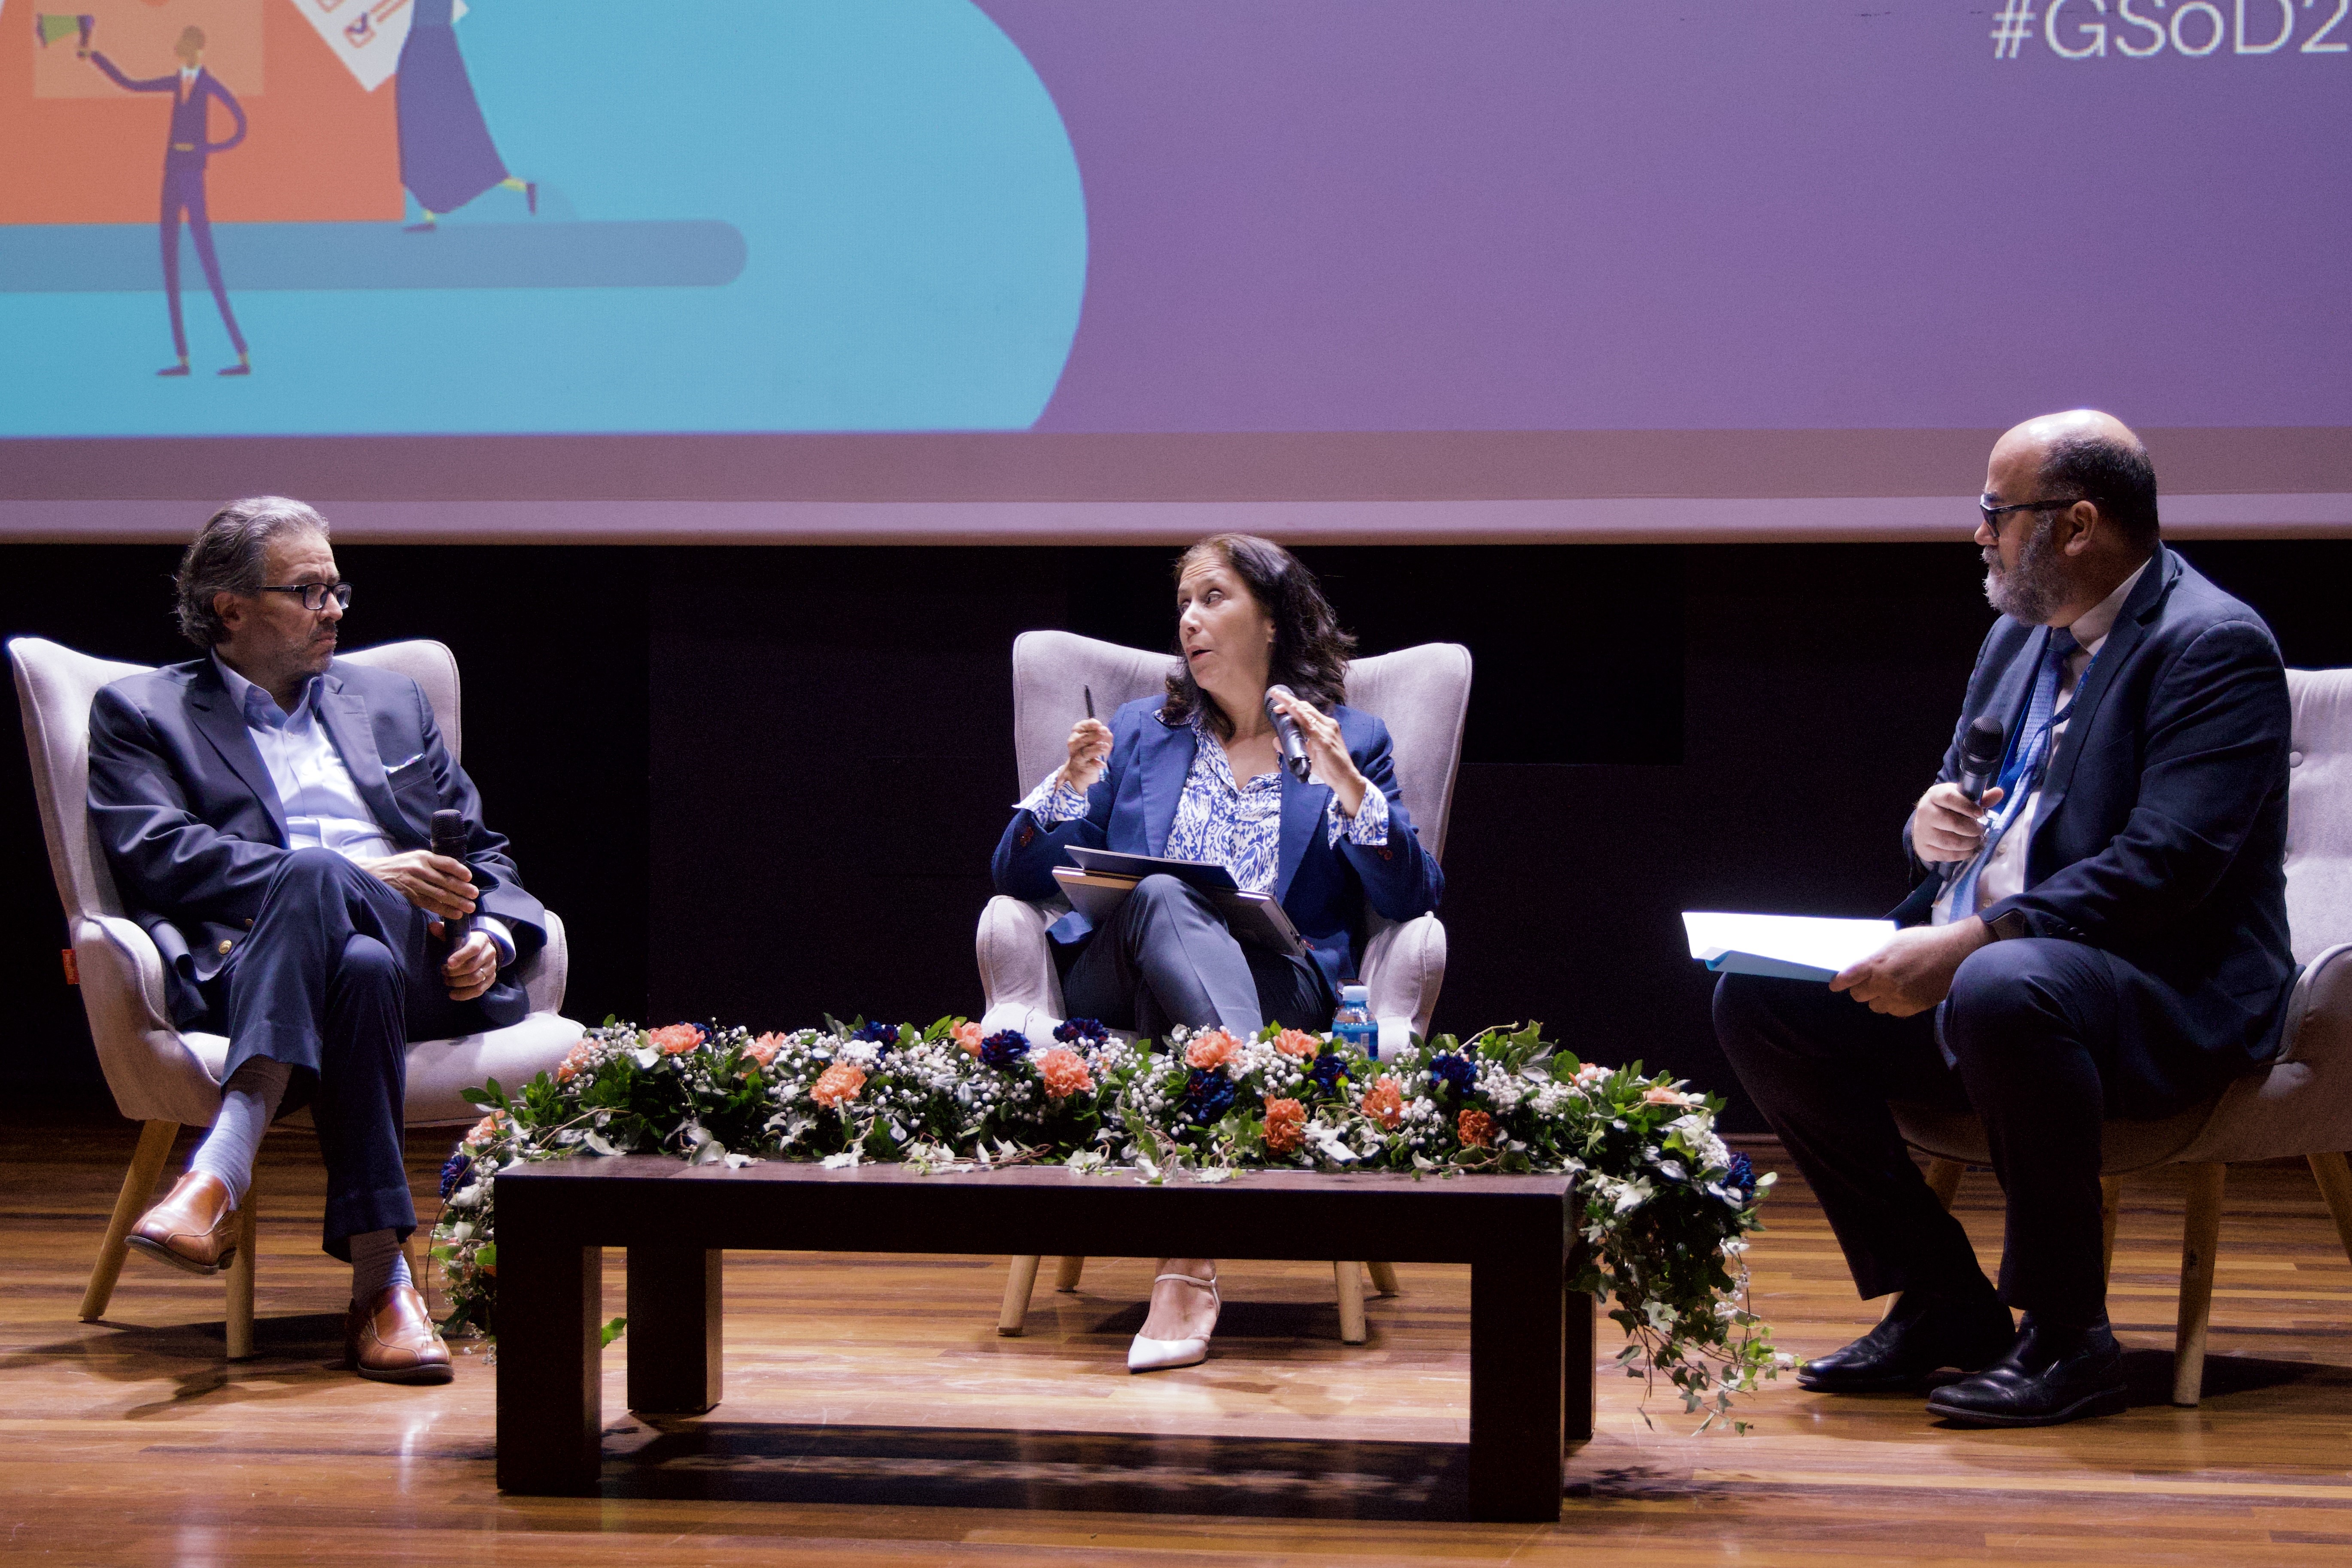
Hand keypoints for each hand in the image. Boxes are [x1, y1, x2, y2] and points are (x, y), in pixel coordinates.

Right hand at [360, 850, 477, 919]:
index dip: (459, 870)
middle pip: (445, 880)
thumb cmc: (401, 866)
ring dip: (457, 901)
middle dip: (462, 889)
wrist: (374, 873)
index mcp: (423, 856)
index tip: (470, 877)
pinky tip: (454, 913)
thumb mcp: (415, 858)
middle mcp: (419, 868)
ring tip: (469, 907)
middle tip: (475, 895)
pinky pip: (429, 904)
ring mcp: (413, 883)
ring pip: (439, 894)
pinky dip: (444, 909)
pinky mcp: (408, 895)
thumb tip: (457, 874)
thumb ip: (433, 864)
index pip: (446, 862)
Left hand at [436, 929, 498, 1001]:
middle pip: (473, 966)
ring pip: (476, 979)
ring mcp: (492, 967)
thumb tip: (432, 926)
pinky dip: (465, 994)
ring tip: (446, 981)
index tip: (448, 963)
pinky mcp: (491, 979)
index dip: (461, 956)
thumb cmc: (465, 942)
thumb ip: (444, 932)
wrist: (482, 949)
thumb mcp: (456, 934)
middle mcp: (490, 953)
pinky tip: (453, 994)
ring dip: (458, 983)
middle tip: (443, 973)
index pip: (473, 948)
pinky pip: (480, 990)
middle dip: (455, 972)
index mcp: (481, 940)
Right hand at [1059, 717, 1111, 792]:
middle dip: (1095, 735)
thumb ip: (1102, 736)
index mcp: (1076, 735)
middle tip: (1105, 731)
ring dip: (1096, 748)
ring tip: (1105, 746)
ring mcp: (1078, 757)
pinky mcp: (1083, 768)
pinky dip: (1096, 764)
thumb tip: (1108, 733)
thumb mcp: (1094, 741)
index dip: (1090, 724)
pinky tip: (1103, 764)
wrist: (1078, 771)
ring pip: (1086, 752)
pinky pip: (1090, 765)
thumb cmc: (1088, 751)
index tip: (1099, 724)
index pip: (1080, 727)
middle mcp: (1074, 745)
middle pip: (1083, 738)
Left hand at [1268, 690, 1367, 815]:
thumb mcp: (1308, 754)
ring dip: (1291, 705)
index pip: (1307, 710)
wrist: (1345, 778)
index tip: (1278, 706)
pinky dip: (1300, 717)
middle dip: (1288, 700)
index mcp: (1325, 726)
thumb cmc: (1329, 767)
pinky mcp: (1325, 741)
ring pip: (1307, 713)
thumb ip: (1294, 745)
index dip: (1292, 704)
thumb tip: (1276, 740)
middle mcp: (1328, 725)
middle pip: (1305, 707)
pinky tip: (1292, 711)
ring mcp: (1327, 732)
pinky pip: (1310, 726)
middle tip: (1274, 694)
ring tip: (1279, 698)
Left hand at [1831, 919, 1990, 1016]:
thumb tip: (1862, 963)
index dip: (1839, 982)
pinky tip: (1902, 994)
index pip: (1848, 978)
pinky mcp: (1912, 1008)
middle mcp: (1884, 983)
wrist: (1957, 954)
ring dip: (1878, 998)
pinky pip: (1893, 1012)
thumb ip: (1877, 955)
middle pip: (1858, 995)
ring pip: (1875, 1006)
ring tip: (1888, 987)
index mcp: (1877, 963)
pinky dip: (1894, 1005)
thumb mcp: (1895, 940)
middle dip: (1861, 988)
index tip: (1836, 984)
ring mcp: (1898, 998)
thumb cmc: (1926, 942)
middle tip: (1868, 982)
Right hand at [1910, 782, 2005, 863]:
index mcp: (1934, 796)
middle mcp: (1925, 812)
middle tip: (1980, 830)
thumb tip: (1999, 793)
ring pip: (1951, 842)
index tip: (1980, 813)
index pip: (1949, 797)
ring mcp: (1923, 832)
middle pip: (1953, 823)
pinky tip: (1968, 849)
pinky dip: (1963, 854)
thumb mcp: (1961, 798)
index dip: (1967, 806)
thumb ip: (1980, 797)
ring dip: (1970, 843)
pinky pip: (1947, 855)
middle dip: (1973, 829)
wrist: (1924, 825)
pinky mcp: (1924, 848)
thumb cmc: (1947, 809)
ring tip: (1975, 840)